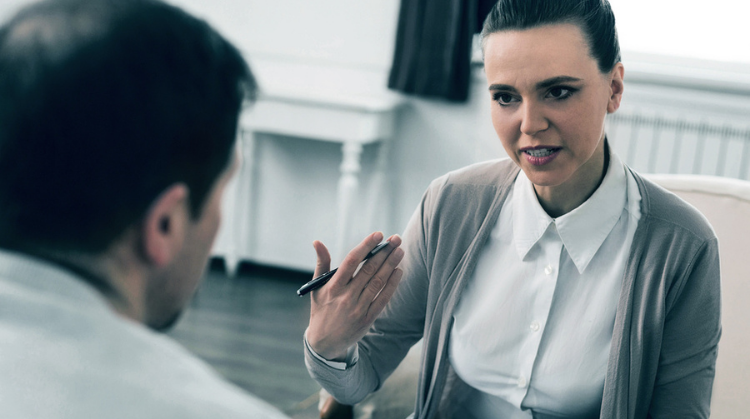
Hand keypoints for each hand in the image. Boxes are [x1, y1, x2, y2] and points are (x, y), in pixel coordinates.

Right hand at [306, 232, 403, 360]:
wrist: (324, 343)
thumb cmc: (321, 309)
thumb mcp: (316, 288)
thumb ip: (321, 264)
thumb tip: (317, 242)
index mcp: (333, 287)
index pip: (352, 261)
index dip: (366, 246)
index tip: (378, 234)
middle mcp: (346, 297)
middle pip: (369, 270)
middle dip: (384, 252)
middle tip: (396, 239)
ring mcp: (358, 308)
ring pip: (378, 282)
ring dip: (391, 265)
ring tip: (399, 251)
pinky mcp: (367, 319)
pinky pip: (383, 299)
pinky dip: (392, 285)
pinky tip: (398, 271)